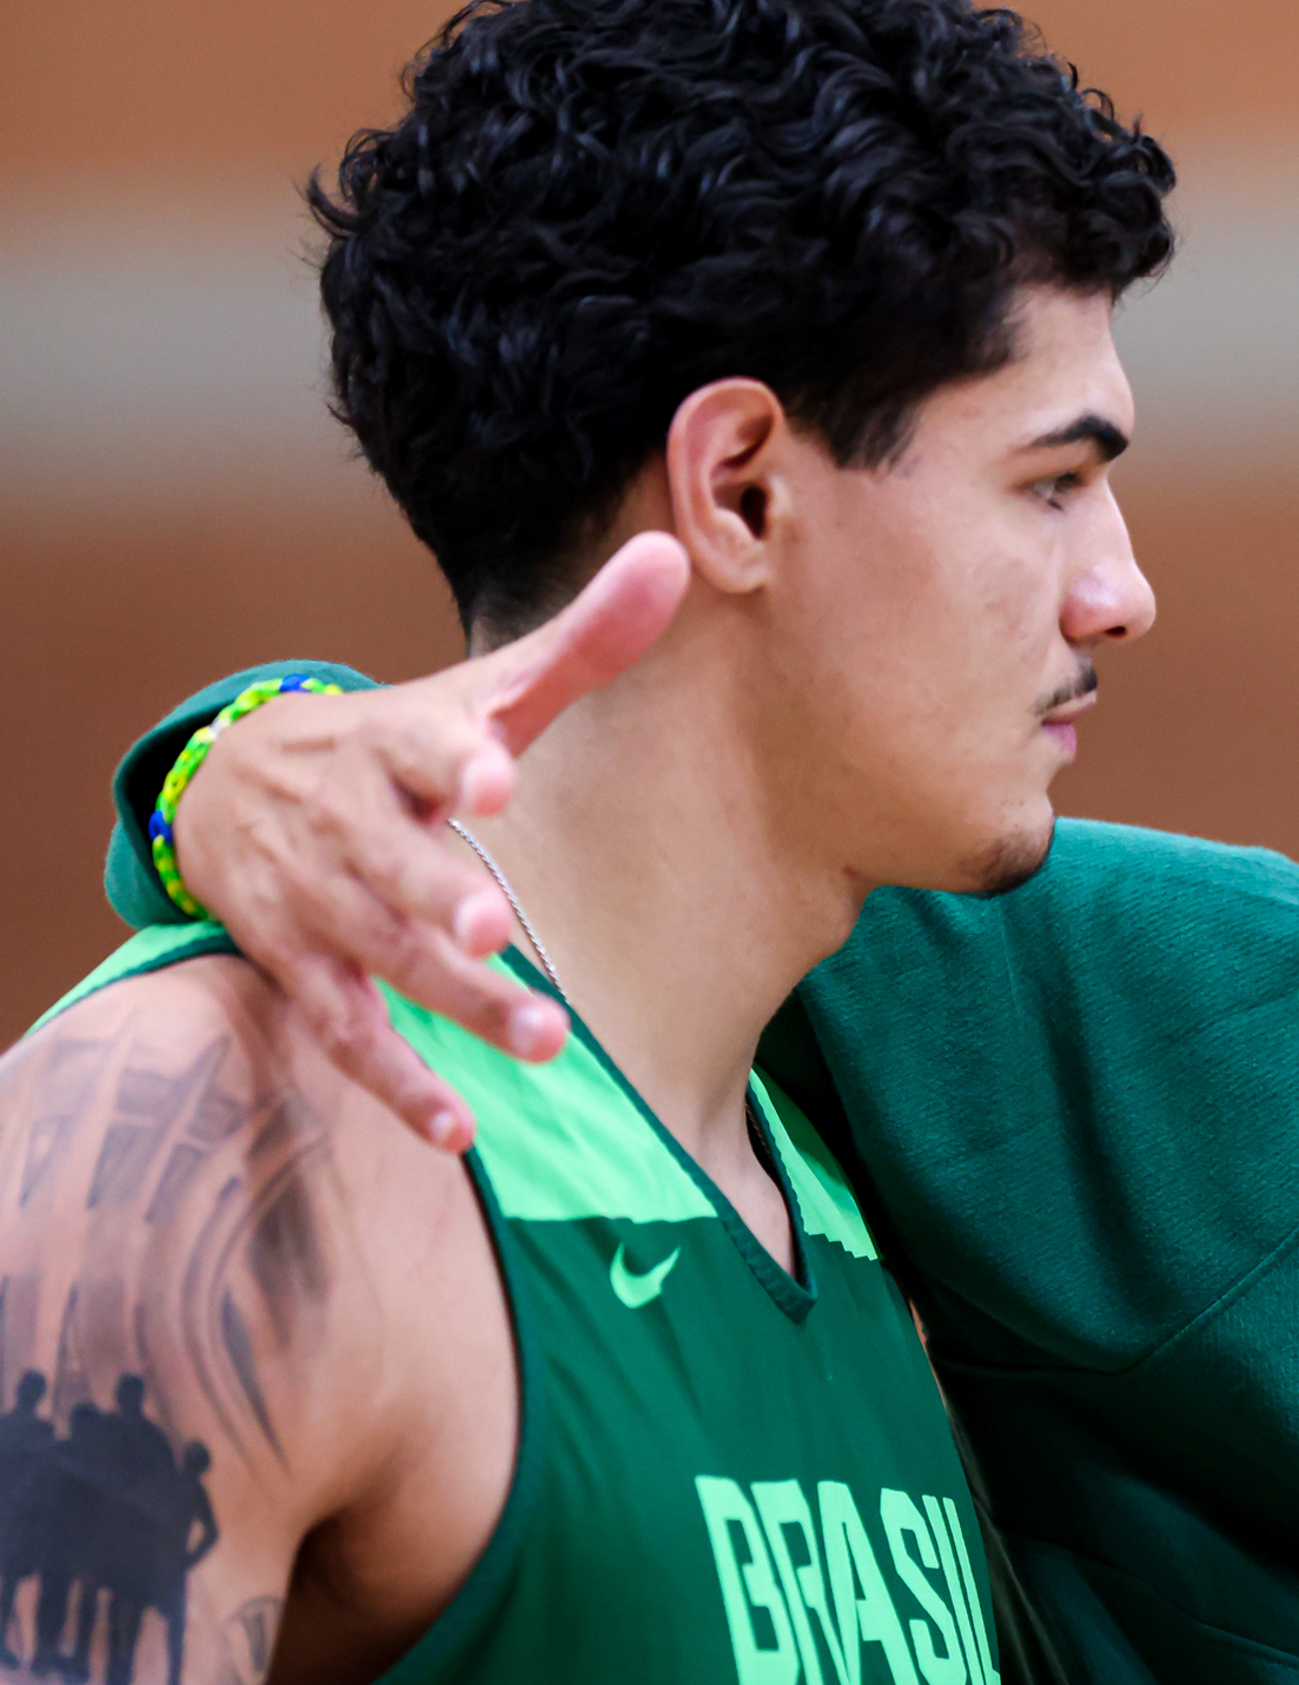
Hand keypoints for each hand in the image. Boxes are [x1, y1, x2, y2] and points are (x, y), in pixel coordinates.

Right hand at [174, 534, 690, 1148]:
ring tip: (544, 1040)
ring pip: (380, 957)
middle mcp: (346, 823)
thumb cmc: (403, 742)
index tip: (493, 777)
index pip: (423, 748)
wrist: (235, 778)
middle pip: (391, 865)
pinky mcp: (298, 966)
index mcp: (395, 745)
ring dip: (453, 1002)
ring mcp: (316, 901)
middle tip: (497, 927)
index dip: (455, 762)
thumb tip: (677, 555)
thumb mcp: (484, 691)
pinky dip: (396, 1082)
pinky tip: (457, 1130)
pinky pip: (345, 1032)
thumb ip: (585, 643)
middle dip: (439, 897)